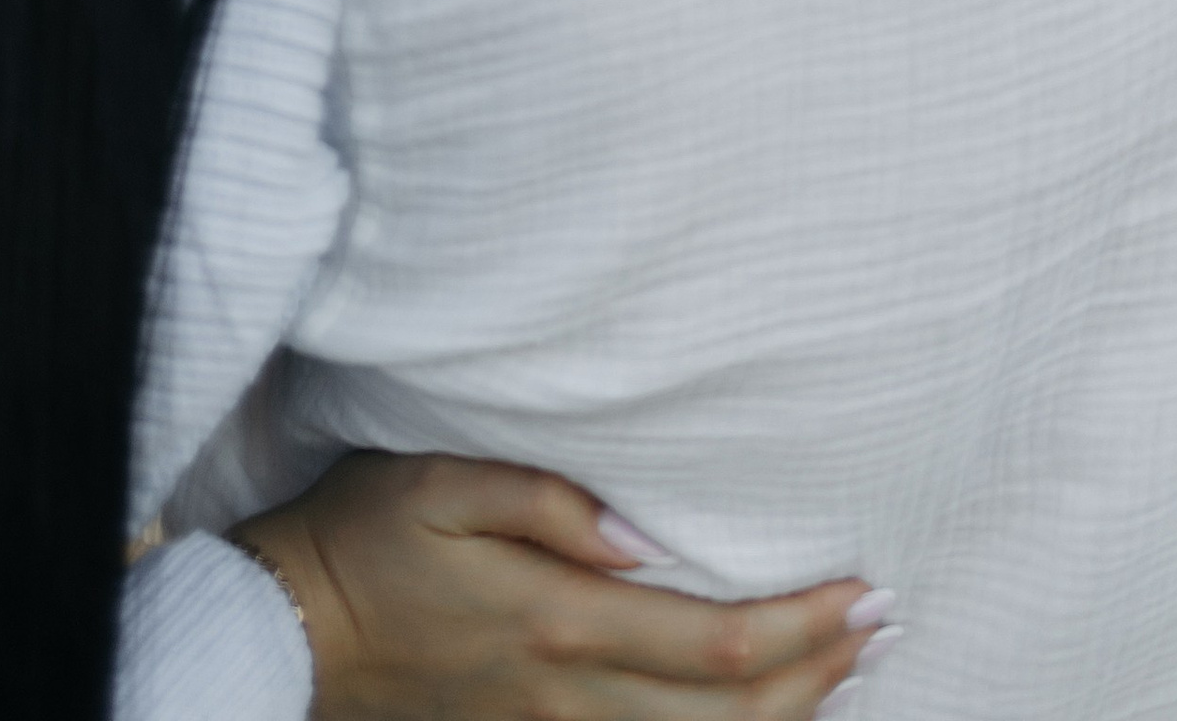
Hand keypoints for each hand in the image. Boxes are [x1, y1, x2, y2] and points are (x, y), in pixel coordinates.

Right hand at [237, 451, 883, 720]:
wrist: (292, 627)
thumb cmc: (371, 534)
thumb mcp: (445, 480)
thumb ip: (549, 499)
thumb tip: (643, 536)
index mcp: (558, 621)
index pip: (715, 646)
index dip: (803, 629)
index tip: (865, 590)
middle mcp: (567, 696)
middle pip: (729, 719)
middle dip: (821, 675)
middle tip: (884, 622)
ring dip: (788, 720)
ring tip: (848, 670)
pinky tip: (759, 719)